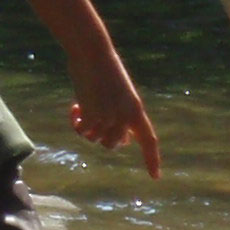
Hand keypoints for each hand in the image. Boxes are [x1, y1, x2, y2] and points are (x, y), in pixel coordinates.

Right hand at [65, 49, 163, 177]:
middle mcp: (124, 116)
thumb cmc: (103, 69)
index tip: (155, 176)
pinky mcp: (90, 113)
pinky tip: (74, 108)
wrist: (92, 52)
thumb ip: (120, 114)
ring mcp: (107, 116)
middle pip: (115, 143)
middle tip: (91, 121)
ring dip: (87, 128)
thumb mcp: (118, 94)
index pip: (149, 141)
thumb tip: (119, 139)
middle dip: (103, 136)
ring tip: (80, 109)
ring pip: (96, 138)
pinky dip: (76, 123)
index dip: (152, 159)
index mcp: (136, 110)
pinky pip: (82, 130)